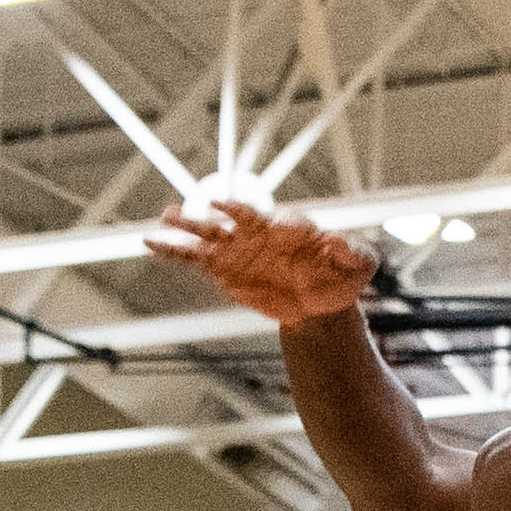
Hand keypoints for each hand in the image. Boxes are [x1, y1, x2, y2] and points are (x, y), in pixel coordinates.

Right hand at [155, 192, 378, 327]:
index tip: (231, 209)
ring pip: (206, 237)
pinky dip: (174, 253)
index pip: (264, 217)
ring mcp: (238, 251)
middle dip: (207, 217)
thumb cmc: (343, 278)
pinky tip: (150, 245)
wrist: (323, 301)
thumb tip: (339, 243)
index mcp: (286, 228)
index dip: (246, 212)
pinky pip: (195, 260)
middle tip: (184, 209)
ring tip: (160, 221)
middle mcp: (257, 235)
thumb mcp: (360, 265)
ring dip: (185, 229)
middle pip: (228, 221)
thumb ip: (355, 253)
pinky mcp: (226, 271)